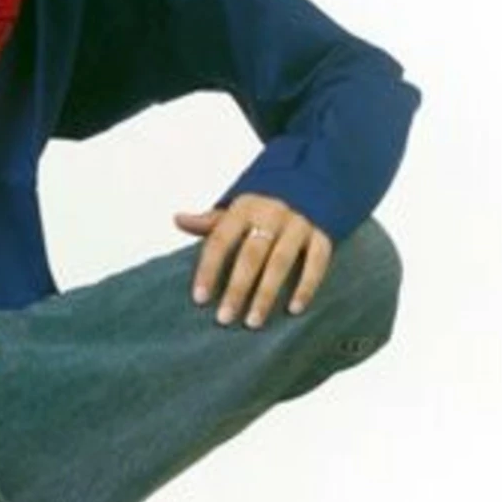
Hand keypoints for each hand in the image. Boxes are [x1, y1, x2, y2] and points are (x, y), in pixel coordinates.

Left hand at [174, 193, 333, 327]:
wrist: (312, 179)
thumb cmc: (265, 205)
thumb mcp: (237, 208)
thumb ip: (211, 221)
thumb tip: (178, 219)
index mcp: (244, 208)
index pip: (220, 240)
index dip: (208, 269)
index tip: (199, 298)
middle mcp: (272, 214)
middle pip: (251, 255)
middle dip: (237, 289)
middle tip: (225, 318)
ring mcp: (299, 223)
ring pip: (280, 262)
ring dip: (266, 294)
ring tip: (253, 322)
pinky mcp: (323, 234)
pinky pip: (316, 263)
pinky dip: (306, 287)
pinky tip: (294, 310)